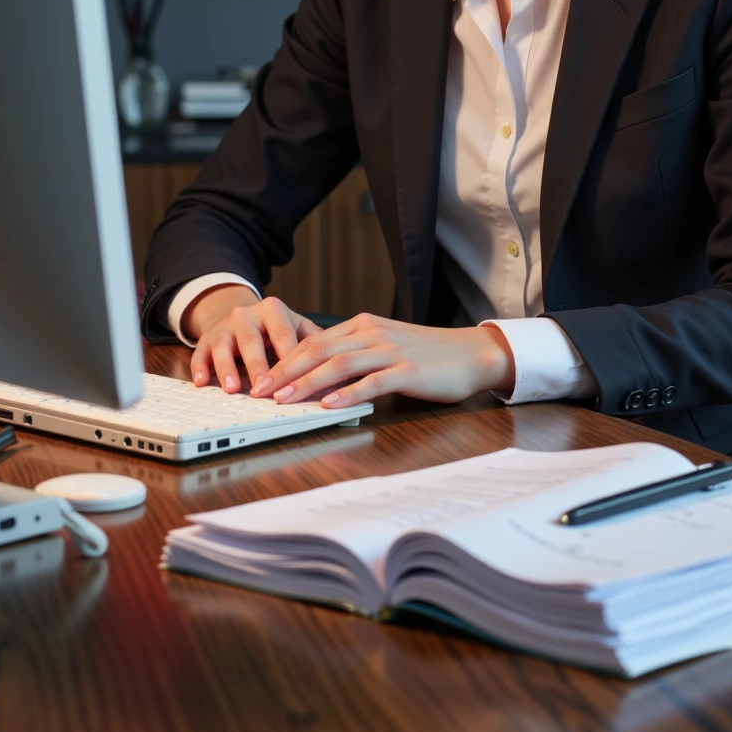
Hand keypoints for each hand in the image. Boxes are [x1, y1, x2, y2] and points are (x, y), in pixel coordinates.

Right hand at [185, 286, 322, 392]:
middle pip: (252, 340)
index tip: (297, 381)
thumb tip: (344, 368)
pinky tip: (202, 382)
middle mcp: (248, 314)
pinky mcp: (207, 339)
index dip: (290, 360)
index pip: (284, 336)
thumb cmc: (274, 328)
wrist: (239, 314)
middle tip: (263, 390)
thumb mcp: (295, 326)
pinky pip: (201, 352)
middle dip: (258, 366)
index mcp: (274, 310)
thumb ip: (315, 342)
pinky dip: (201, 367)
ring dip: (228, 368)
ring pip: (225, 346)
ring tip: (233, 389)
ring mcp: (225, 326)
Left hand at [251, 314, 515, 408]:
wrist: (471, 353)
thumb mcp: (385, 347)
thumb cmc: (427, 355)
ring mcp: (390, 350)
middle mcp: (372, 333)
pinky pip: (372, 382)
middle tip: (260, 391)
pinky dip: (348, 393)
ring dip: (308, 383)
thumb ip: (355, 356)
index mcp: (363, 326)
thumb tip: (320, 377)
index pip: (315, 341)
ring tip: (284, 400)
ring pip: (340, 364)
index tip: (261, 378)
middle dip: (286, 371)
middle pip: (319, 350)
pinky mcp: (407, 371)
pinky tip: (330, 405)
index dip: (285, 360)